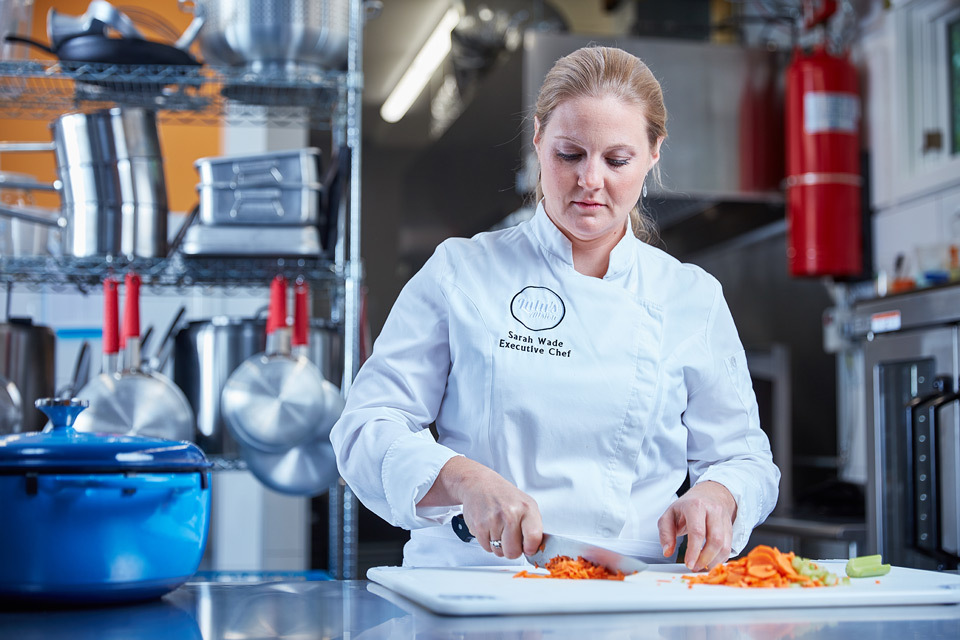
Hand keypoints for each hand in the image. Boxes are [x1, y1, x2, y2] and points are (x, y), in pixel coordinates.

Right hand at [419, 456, 542, 559]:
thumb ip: (532, 526)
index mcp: (526, 508)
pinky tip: (489, 528)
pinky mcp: (479, 526)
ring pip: (499, 552)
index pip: (534, 538)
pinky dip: (487, 542)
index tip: (528, 548)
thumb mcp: (526, 504)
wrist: (479, 483)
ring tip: (498, 529)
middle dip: (512, 549)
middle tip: (510, 538)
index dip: (531, 548)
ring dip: (498, 545)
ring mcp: (493, 520)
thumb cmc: (503, 494)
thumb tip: (535, 547)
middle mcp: (510, 514)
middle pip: (514, 552)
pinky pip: (486, 548)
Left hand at [658, 480, 737, 571]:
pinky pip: (729, 547)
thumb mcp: (669, 514)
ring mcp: (724, 519)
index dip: (694, 551)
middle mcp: (713, 511)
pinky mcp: (730, 528)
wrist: (709, 493)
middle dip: (705, 559)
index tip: (689, 563)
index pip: (698, 531)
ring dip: (713, 561)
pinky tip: (710, 562)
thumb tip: (667, 551)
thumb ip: (665, 533)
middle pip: (715, 540)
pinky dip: (720, 558)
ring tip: (701, 566)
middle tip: (694, 567)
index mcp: (695, 506)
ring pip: (725, 545)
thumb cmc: (687, 506)